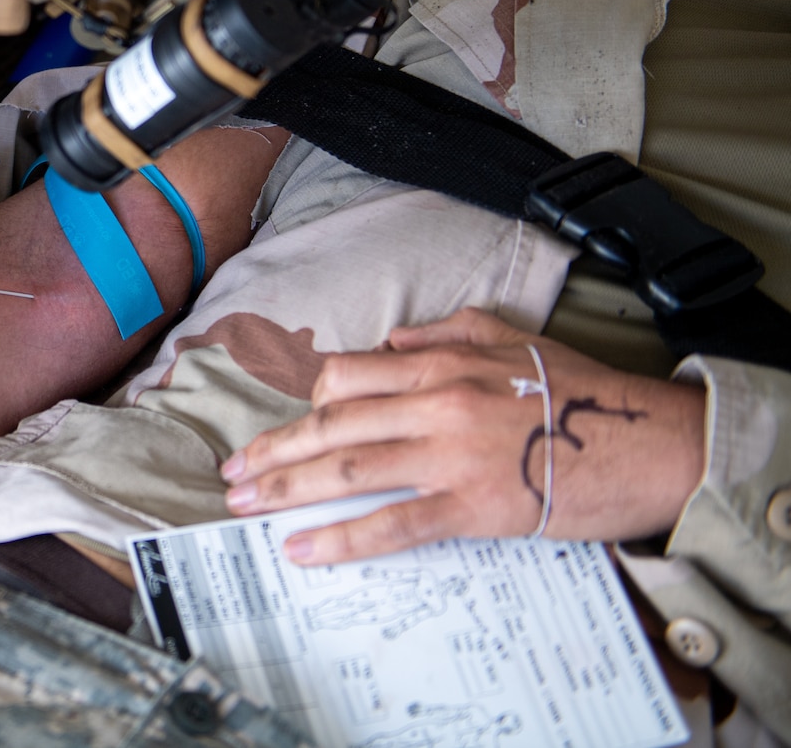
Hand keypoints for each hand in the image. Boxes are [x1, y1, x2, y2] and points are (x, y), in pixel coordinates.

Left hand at [220, 308, 706, 564]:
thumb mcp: (510, 339)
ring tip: (243, 503)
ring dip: (285, 487)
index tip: (276, 424)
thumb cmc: (584, 391)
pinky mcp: (473, 505)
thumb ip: (443, 334)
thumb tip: (391, 344)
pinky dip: (341, 537)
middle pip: (329, 424)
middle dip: (271, 449)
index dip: (301, 402)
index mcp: (439, 363)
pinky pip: (392, 524)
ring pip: (346, 468)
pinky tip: (302, 547)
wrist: (651, 442)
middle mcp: (434, 403)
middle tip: (230, 472)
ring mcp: (449, 455)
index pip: (345, 376)